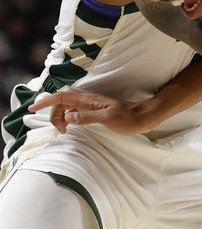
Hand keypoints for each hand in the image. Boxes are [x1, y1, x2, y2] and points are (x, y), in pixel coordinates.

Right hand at [28, 88, 151, 134]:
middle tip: (60, 131)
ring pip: (67, 107)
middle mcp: (87, 101)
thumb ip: (88, 117)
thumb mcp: (108, 119)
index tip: (32, 108)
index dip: (46, 101)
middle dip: (54, 114)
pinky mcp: (94, 111)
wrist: (142, 118)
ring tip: (64, 131)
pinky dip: (67, 118)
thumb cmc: (127, 119)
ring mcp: (90, 106)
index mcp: (89, 100)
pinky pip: (74, 111)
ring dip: (60, 117)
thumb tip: (68, 116)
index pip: (62, 97)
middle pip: (61, 102)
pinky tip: (69, 126)